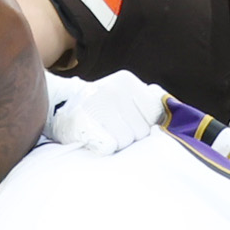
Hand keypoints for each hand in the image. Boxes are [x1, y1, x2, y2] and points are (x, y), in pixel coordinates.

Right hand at [46, 70, 165, 153]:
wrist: (55, 107)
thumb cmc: (98, 108)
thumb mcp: (124, 96)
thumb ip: (150, 100)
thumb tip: (174, 104)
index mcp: (128, 81)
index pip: (154, 117)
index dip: (142, 126)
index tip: (126, 122)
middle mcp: (114, 89)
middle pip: (141, 133)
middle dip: (129, 136)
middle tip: (110, 128)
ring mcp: (97, 104)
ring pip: (126, 142)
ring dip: (116, 144)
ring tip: (101, 132)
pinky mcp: (83, 122)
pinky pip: (108, 147)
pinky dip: (102, 148)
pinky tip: (94, 139)